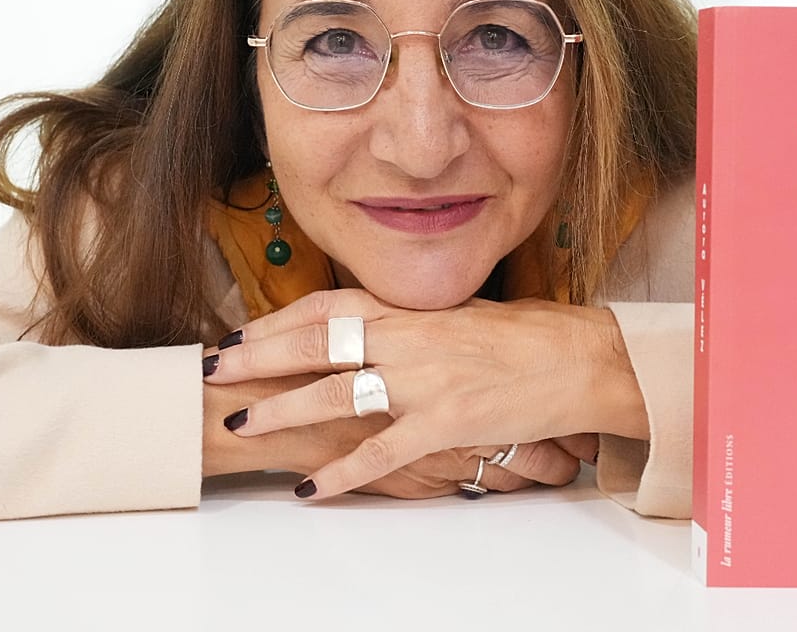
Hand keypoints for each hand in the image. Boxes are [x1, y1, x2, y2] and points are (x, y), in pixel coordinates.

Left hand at [204, 289, 639, 499]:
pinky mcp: (446, 422)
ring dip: (284, 407)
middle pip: (317, 342)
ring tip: (243, 422)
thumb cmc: (530, 338)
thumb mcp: (462, 318)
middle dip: (259, 356)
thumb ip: (412, 327)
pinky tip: (312, 490)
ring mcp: (425, 379)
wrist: (583, 360)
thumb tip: (372, 335)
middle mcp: (411, 337)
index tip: (241, 333)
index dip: (279, 321)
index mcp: (414, 309)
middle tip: (214, 369)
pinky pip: (382, 451)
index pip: (329, 307)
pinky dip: (343, 473)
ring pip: (336, 392)